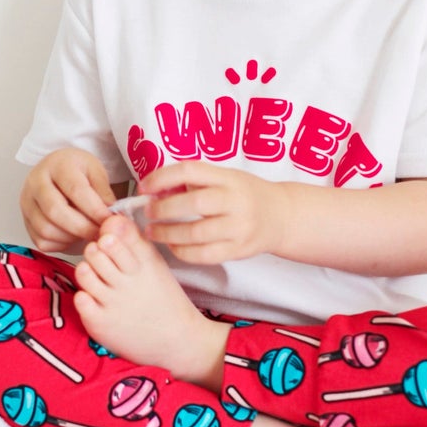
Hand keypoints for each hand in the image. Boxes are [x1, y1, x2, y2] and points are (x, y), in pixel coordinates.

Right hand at [19, 149, 115, 252]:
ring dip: (71, 237)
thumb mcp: (96, 172)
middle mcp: (36, 182)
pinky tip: (73, 236)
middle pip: (55, 211)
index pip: (75, 190)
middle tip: (99, 233)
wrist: (58, 172)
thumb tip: (111, 216)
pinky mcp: (25, 220)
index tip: (108, 220)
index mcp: (57, 165)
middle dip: (82, 227)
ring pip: (46, 229)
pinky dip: (60, 244)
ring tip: (87, 233)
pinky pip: (41, 241)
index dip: (94, 209)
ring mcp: (27, 202)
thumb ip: (104, 193)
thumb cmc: (78, 172)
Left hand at [138, 162, 286, 263]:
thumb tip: (156, 188)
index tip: (144, 186)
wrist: (282, 216)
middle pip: (193, 203)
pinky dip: (183, 252)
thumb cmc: (246, 194)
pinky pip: (204, 255)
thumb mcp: (226, 178)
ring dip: (167, 233)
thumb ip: (196, 181)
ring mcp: (239, 228)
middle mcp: (236, 201)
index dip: (162, 177)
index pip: (191, 171)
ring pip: (196, 233)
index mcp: (230, 178)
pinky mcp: (239, 250)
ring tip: (152, 232)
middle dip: (164, 208)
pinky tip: (173, 246)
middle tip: (148, 211)